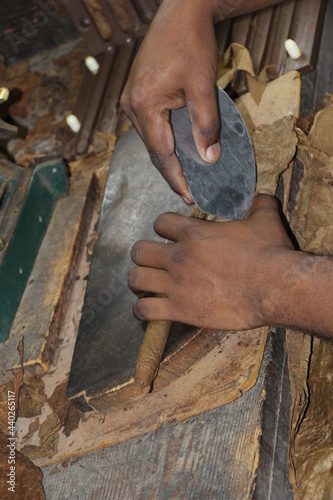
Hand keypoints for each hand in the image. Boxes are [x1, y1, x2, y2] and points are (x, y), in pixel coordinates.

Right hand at [120, 0, 220, 202]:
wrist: (180, 12)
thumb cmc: (190, 42)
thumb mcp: (203, 87)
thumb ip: (206, 126)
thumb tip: (209, 158)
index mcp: (143, 106)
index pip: (161, 155)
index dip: (176, 178)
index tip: (189, 196)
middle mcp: (131, 106)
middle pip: (154, 150)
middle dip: (172, 171)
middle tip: (190, 190)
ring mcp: (131, 99)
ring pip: (152, 138)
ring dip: (168, 156)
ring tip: (187, 173)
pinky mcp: (137, 93)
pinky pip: (150, 125)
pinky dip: (164, 139)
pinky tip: (178, 147)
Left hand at [128, 193, 295, 330]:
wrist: (276, 288)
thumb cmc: (270, 254)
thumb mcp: (265, 221)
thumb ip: (259, 204)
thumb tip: (262, 195)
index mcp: (194, 233)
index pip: (160, 222)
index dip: (163, 227)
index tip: (169, 235)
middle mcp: (179, 256)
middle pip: (139, 251)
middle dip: (143, 256)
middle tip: (152, 262)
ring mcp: (177, 284)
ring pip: (136, 279)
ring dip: (138, 281)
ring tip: (146, 285)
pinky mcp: (181, 310)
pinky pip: (145, 310)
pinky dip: (141, 311)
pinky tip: (145, 310)